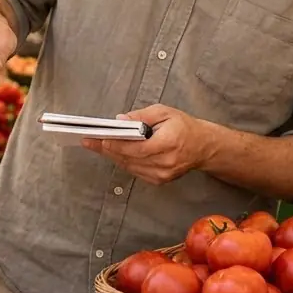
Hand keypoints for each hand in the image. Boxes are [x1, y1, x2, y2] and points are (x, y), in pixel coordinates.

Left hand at [81, 105, 219, 184]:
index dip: (114, 143)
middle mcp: (165, 162)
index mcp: (168, 143)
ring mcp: (162, 174)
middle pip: (128, 158)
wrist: (203, 147)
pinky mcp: (159, 180)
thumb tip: (120, 121)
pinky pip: (135, 171)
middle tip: (89, 141)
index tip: (98, 138)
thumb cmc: (184, 127)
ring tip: (97, 145)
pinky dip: (124, 161)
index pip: (135, 147)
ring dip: (112, 156)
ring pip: (129, 166)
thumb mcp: (164, 112)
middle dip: (107, 149)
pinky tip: (114, 153)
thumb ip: (141, 116)